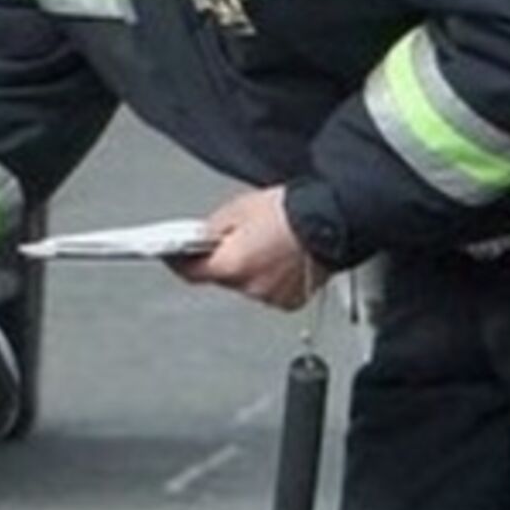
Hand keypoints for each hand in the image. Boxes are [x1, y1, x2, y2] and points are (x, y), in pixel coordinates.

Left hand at [168, 187, 327, 310]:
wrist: (336, 217)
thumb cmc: (293, 210)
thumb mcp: (239, 209)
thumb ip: (213, 229)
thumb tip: (200, 237)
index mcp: (232, 265)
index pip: (192, 272)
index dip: (180, 263)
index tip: (173, 257)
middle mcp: (250, 287)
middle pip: (223, 278)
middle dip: (223, 261)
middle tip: (231, 240)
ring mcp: (272, 296)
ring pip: (247, 285)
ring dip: (248, 270)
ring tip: (263, 244)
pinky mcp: (292, 300)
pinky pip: (270, 291)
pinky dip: (269, 278)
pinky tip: (279, 257)